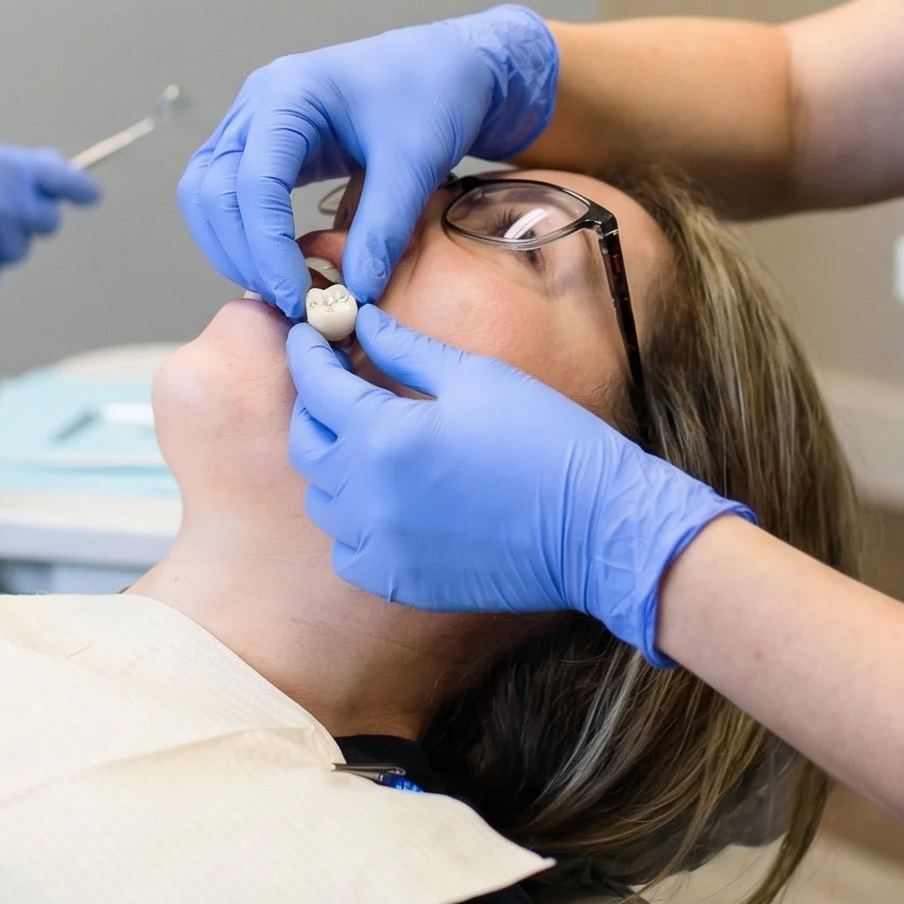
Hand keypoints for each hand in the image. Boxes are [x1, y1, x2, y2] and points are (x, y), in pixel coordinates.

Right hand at [178, 5, 558, 315]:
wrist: (445, 68)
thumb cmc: (434, 94)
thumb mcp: (415, 162)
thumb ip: (382, 229)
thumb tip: (353, 295)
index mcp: (290, 93)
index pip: (253, 181)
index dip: (267, 247)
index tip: (297, 296)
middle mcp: (258, 104)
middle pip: (213, 191)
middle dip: (243, 254)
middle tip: (289, 303)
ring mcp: (253, 123)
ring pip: (207, 196)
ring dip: (233, 250)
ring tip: (284, 291)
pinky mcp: (263, 147)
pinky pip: (227, 196)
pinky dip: (242, 237)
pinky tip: (279, 267)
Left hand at [287, 304, 749, 661]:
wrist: (596, 526)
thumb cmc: (545, 439)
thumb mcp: (476, 377)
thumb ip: (407, 351)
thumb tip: (363, 321)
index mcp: (385, 435)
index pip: (316, 386)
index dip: (307, 353)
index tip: (308, 334)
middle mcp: (369, 496)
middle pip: (307, 445)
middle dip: (313, 406)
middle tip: (333, 384)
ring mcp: (381, 546)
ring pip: (323, 501)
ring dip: (332, 464)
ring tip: (363, 440)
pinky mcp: (400, 582)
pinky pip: (348, 550)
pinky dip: (352, 524)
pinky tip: (382, 501)